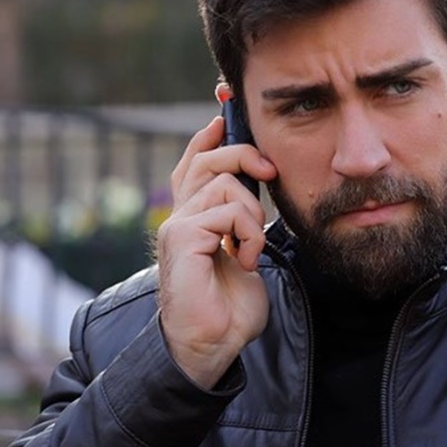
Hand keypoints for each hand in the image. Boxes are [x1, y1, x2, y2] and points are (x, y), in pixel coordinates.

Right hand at [156, 115, 276, 388]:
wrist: (212, 345)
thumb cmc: (231, 304)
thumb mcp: (245, 248)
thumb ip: (246, 215)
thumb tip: (264, 176)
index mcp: (193, 213)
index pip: (199, 156)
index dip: (215, 129)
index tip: (227, 100)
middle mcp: (179, 214)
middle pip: (209, 158)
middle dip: (245, 155)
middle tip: (269, 173)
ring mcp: (176, 225)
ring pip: (225, 185)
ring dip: (253, 217)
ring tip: (251, 249)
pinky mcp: (181, 239)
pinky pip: (226, 212)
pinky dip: (248, 235)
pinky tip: (245, 260)